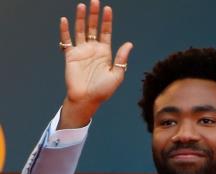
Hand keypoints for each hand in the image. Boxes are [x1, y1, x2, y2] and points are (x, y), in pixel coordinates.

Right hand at [58, 0, 132, 127]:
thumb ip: (121, 59)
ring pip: (80, 30)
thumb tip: (129, 44)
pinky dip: (65, 30)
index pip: (106, 32)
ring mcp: (81, 51)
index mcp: (105, 53)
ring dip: (81, 19)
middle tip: (95, 1)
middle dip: (95, 15)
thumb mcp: (117, 75)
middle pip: (93, 28)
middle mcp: (93, 49)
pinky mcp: (70, 55)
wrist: (87, 99)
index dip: (107, 21)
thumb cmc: (103, 90)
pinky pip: (66, 40)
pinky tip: (65, 20)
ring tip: (82, 6)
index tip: (108, 9)